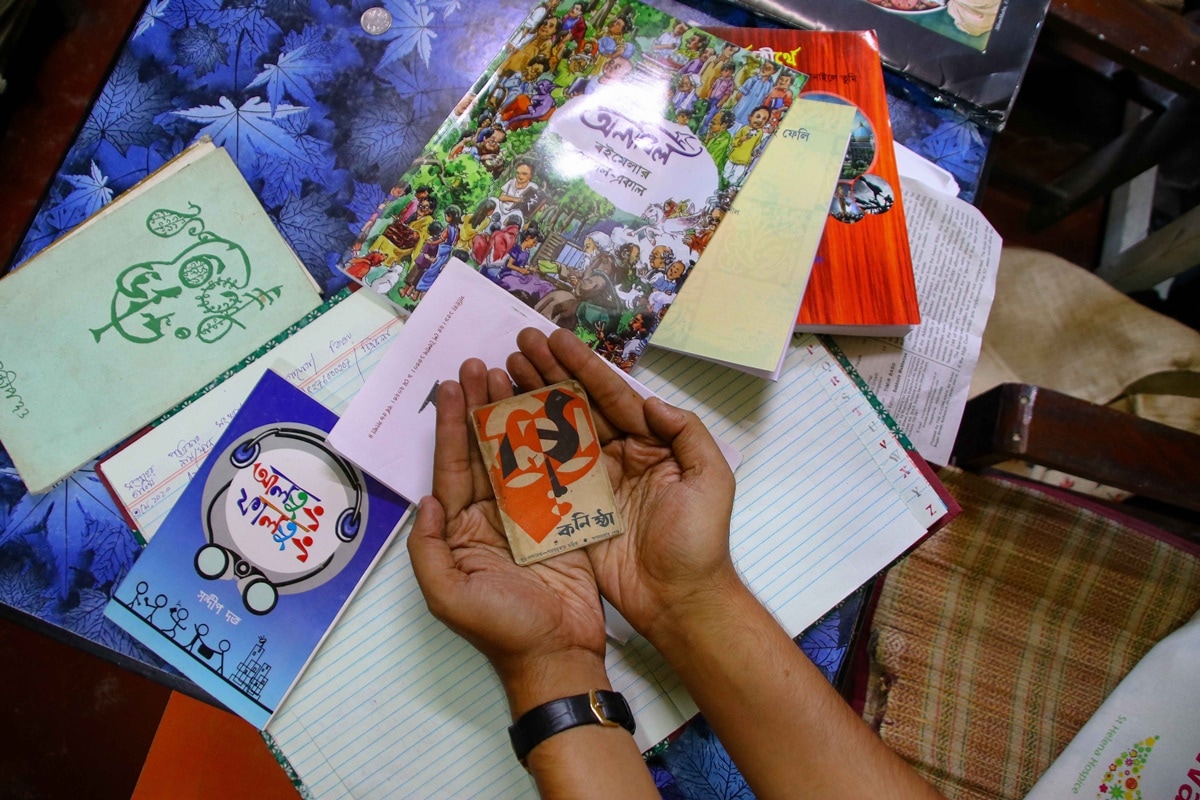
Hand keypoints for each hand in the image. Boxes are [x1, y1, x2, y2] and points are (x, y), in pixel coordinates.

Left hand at [407, 358, 608, 714]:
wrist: (558, 654)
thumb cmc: (502, 631)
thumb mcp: (449, 596)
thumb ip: (428, 548)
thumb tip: (425, 499)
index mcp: (460, 529)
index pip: (451, 466)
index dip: (451, 425)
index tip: (450, 385)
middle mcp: (491, 515)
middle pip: (483, 449)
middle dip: (479, 407)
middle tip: (480, 364)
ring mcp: (529, 513)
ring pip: (518, 452)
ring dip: (513, 413)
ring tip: (510, 373)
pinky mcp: (563, 516)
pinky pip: (555, 470)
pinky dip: (553, 438)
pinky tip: (551, 406)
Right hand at [506, 328, 738, 644]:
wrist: (679, 600)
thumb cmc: (700, 542)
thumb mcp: (710, 479)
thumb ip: (687, 433)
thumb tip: (649, 402)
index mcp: (651, 443)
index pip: (612, 395)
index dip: (582, 366)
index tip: (554, 339)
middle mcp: (618, 456)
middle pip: (577, 406)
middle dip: (548, 373)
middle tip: (519, 343)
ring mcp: (593, 482)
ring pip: (556, 432)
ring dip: (530, 401)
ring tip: (503, 370)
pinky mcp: (572, 510)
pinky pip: (544, 473)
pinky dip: (522, 448)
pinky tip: (499, 423)